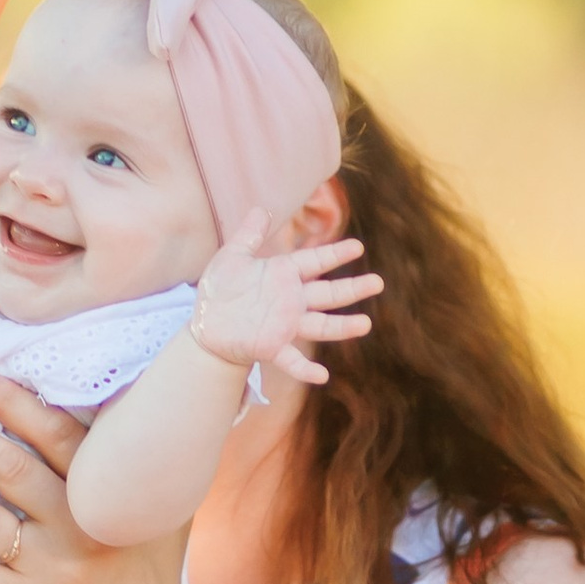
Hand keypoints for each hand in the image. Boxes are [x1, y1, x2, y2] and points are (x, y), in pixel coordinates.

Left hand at [191, 214, 383, 388]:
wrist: (206, 325)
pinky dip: (306, 369)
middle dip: (352, 289)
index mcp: (284, 275)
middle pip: (327, 294)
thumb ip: (249, 235)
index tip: (358, 247)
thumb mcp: (232, 257)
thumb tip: (262, 208)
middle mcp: (291, 300)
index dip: (335, 254)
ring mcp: (284, 325)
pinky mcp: (272, 347)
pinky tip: (322, 375)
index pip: (315, 262)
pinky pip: (292, 360)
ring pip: (320, 326)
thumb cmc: (220, 289)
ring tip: (365, 324)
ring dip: (342, 327)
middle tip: (378, 283)